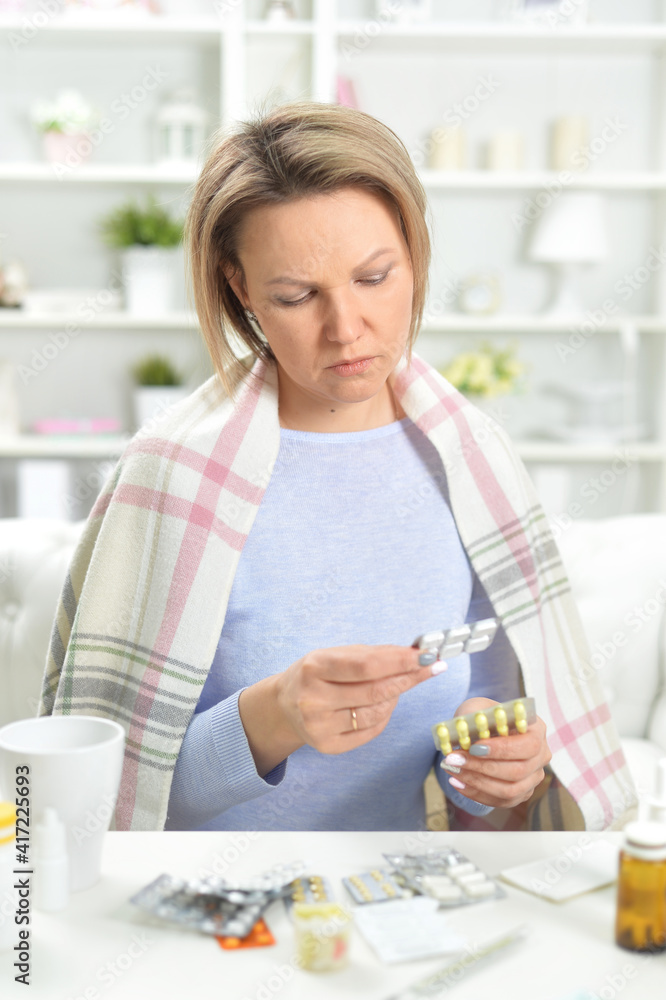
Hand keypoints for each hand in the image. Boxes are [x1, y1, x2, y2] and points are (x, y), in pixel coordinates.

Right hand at [238, 644, 443, 774]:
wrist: (283, 706)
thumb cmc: (315, 674)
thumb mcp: (333, 654)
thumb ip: (371, 654)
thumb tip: (413, 655)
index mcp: (314, 667)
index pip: (366, 665)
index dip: (400, 661)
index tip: (426, 656)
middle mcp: (313, 699)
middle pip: (375, 691)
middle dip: (408, 678)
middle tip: (430, 668)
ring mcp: (319, 726)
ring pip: (376, 713)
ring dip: (395, 697)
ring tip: (396, 685)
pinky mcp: (327, 746)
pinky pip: (371, 731)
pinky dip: (384, 715)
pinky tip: (383, 704)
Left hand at [440, 697, 551, 809]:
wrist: (482, 730)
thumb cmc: (482, 717)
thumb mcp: (478, 708)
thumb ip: (474, 717)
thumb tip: (464, 732)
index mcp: (537, 730)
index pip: (529, 745)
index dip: (502, 749)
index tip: (473, 747)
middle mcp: (541, 756)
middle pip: (518, 771)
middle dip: (482, 767)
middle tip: (454, 759)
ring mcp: (533, 778)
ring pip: (509, 790)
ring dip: (476, 781)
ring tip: (453, 769)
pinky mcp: (520, 794)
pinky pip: (500, 801)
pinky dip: (476, 793)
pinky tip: (457, 781)